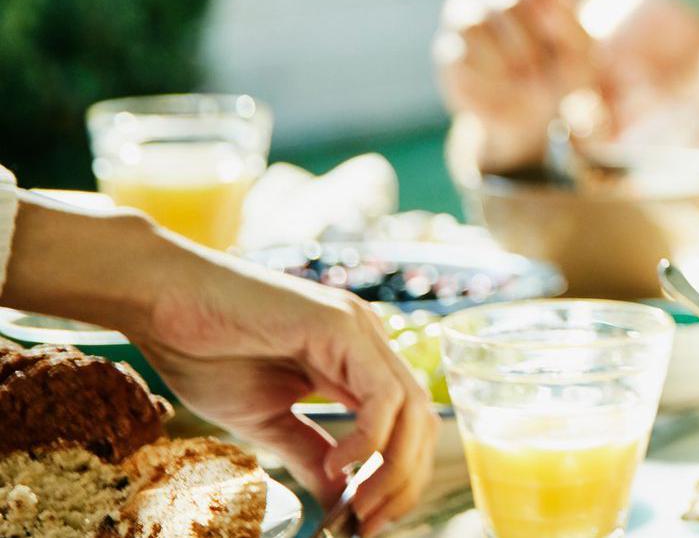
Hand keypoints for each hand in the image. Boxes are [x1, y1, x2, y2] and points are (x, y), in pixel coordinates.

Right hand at [135, 254, 435, 529]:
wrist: (161, 300)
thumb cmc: (203, 350)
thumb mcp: (265, 418)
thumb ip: (308, 451)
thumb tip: (339, 497)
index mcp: (356, 362)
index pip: (407, 425)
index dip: (399, 479)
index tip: (369, 522)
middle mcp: (369, 342)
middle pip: (421, 421)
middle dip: (405, 481)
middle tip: (372, 524)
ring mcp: (359, 329)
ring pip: (412, 409)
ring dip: (394, 469)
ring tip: (357, 506)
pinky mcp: (340, 325)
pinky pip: (382, 393)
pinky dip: (370, 439)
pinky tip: (338, 464)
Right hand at [433, 0, 603, 170]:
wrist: (535, 117)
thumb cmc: (564, 73)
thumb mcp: (580, 52)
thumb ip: (568, 17)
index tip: (554, 24)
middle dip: (529, 39)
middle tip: (544, 68)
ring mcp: (464, 17)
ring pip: (473, 22)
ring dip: (506, 58)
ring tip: (528, 80)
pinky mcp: (449, 52)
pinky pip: (458, 55)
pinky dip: (487, 76)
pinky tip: (505, 89)